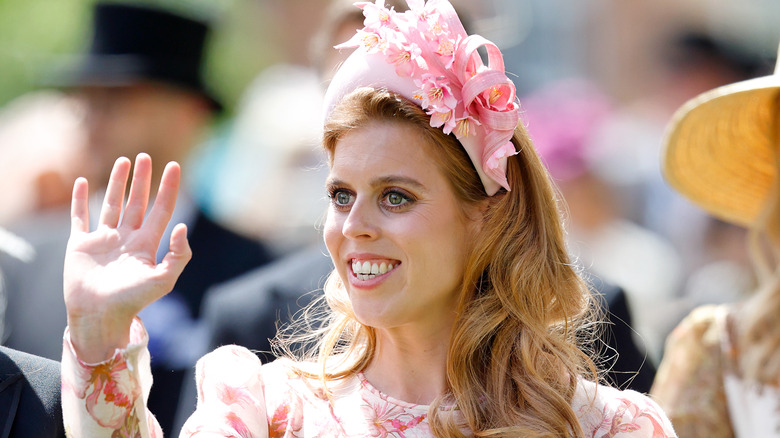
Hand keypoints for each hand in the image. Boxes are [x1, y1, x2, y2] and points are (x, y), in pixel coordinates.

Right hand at [64, 153, 191, 362]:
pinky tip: (82, 182)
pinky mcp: (80, 245)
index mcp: (146, 245)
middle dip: (142, 180)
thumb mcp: (164, 280)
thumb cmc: (133, 302)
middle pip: (137, 202)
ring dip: (116, 183)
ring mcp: (103, 240)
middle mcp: (126, 238)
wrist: (99, 316)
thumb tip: (181, 227)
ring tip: (123, 162)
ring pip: (111, 204)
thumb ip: (178, 255)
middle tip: (145, 157)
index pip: (161, 210)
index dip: (168, 188)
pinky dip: (80, 199)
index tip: (174, 166)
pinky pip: (80, 217)